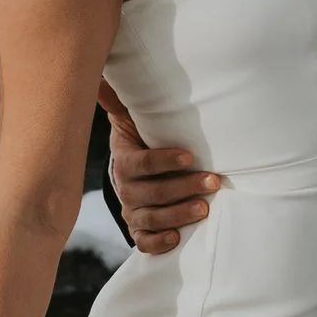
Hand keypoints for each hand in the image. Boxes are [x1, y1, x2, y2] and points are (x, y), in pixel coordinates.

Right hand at [101, 87, 220, 258]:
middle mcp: (125, 188)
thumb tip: (104, 74)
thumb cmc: (141, 139)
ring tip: (204, 208)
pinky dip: (158, 242)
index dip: (164, 161)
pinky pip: (143, 241)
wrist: (133, 168)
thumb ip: (122, 100)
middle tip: (213, 182)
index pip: (141, 163)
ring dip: (178, 215)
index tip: (189, 156)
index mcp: (124, 160)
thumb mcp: (132, 118)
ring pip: (150, 218)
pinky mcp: (139, 228)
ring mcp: (131, 211)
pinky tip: (176, 239)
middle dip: (183, 188)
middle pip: (150, 193)